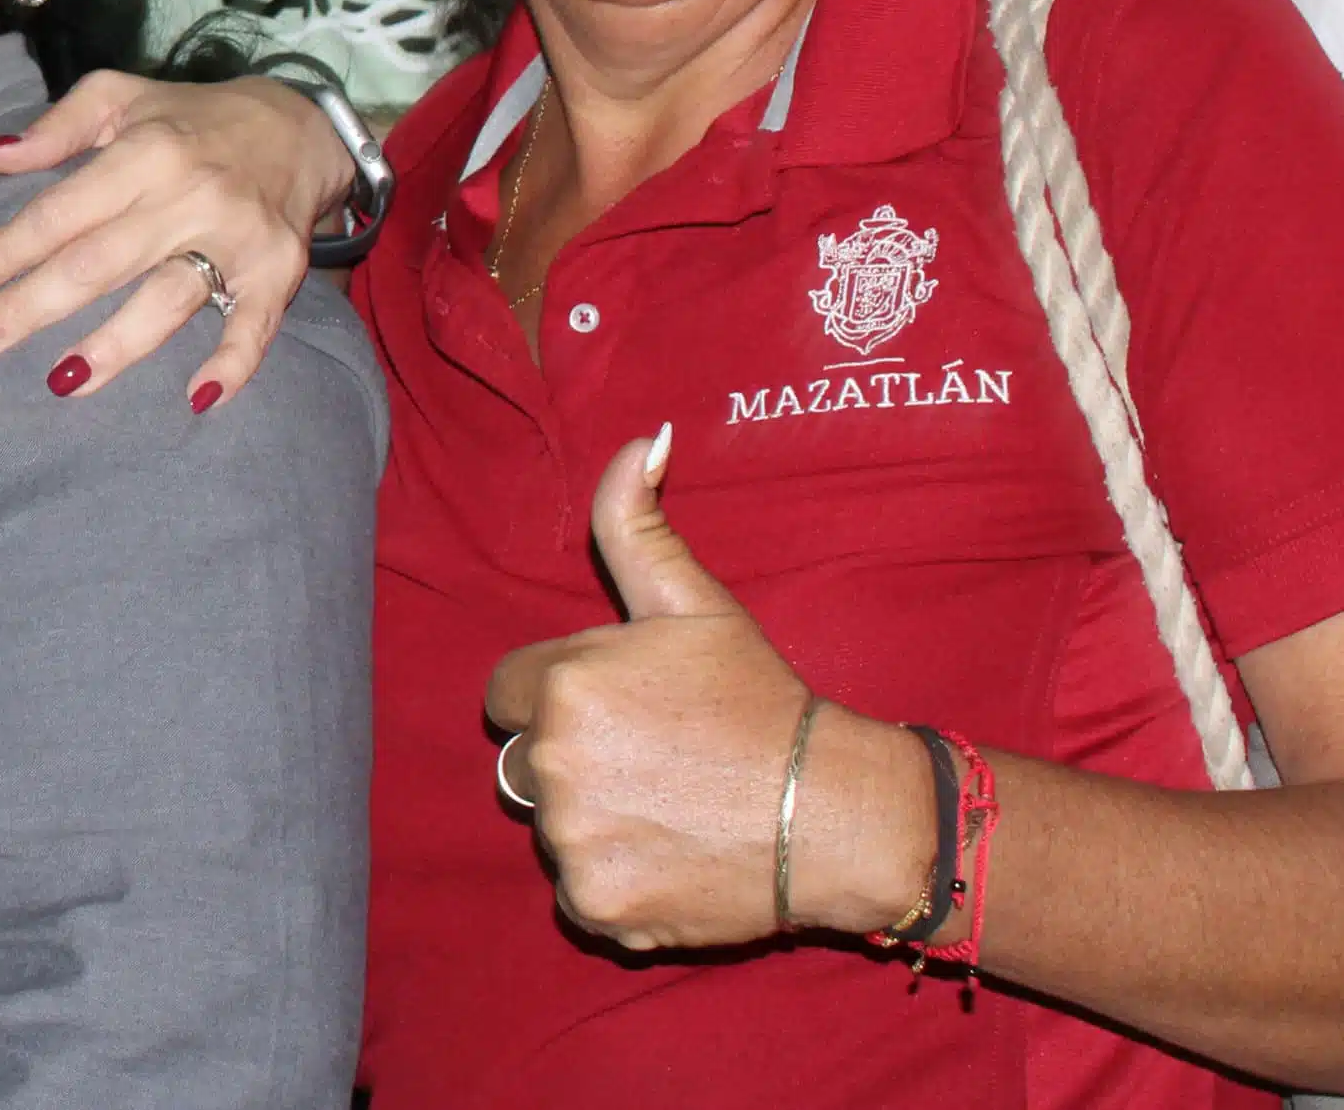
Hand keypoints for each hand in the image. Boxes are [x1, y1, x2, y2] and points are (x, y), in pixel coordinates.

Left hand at [0, 71, 346, 411]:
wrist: (302, 127)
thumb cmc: (192, 119)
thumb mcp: (121, 97)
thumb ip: (57, 127)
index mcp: (145, 152)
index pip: (62, 211)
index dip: (8, 248)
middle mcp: (189, 196)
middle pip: (99, 263)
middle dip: (33, 305)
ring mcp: (236, 239)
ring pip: (166, 300)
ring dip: (113, 346)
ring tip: (60, 382)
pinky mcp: (279, 273)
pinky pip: (255, 326)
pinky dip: (233, 363)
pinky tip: (198, 397)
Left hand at [486, 430, 933, 950]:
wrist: (834, 815)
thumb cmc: (759, 700)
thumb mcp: (694, 602)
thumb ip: (637, 518)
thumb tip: (642, 437)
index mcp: (561, 684)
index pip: (508, 693)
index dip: (563, 697)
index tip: (626, 710)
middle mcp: (552, 763)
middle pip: (526, 761)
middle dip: (575, 758)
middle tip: (658, 760)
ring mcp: (572, 840)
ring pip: (552, 824)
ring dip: (595, 819)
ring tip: (671, 805)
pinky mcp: (596, 906)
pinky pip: (577, 890)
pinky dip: (615, 879)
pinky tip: (672, 854)